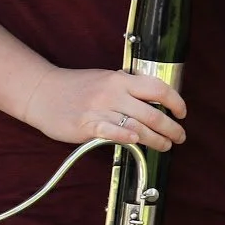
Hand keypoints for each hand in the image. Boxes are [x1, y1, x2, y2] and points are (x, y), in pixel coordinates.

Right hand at [22, 67, 187, 149]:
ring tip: (165, 145)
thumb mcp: (105, 78)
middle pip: (153, 113)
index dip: (176, 102)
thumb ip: (127, 85)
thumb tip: (150, 94)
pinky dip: (126, 137)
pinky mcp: (86, 125)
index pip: (158, 89)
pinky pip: (111, 132)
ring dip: (156, 139)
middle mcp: (113, 93)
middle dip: (171, 128)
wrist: (41, 92)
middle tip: (179, 136)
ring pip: (137, 126)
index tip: (182, 113)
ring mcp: (100, 109)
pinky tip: (136, 141)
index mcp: (121, 79)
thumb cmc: (75, 87)